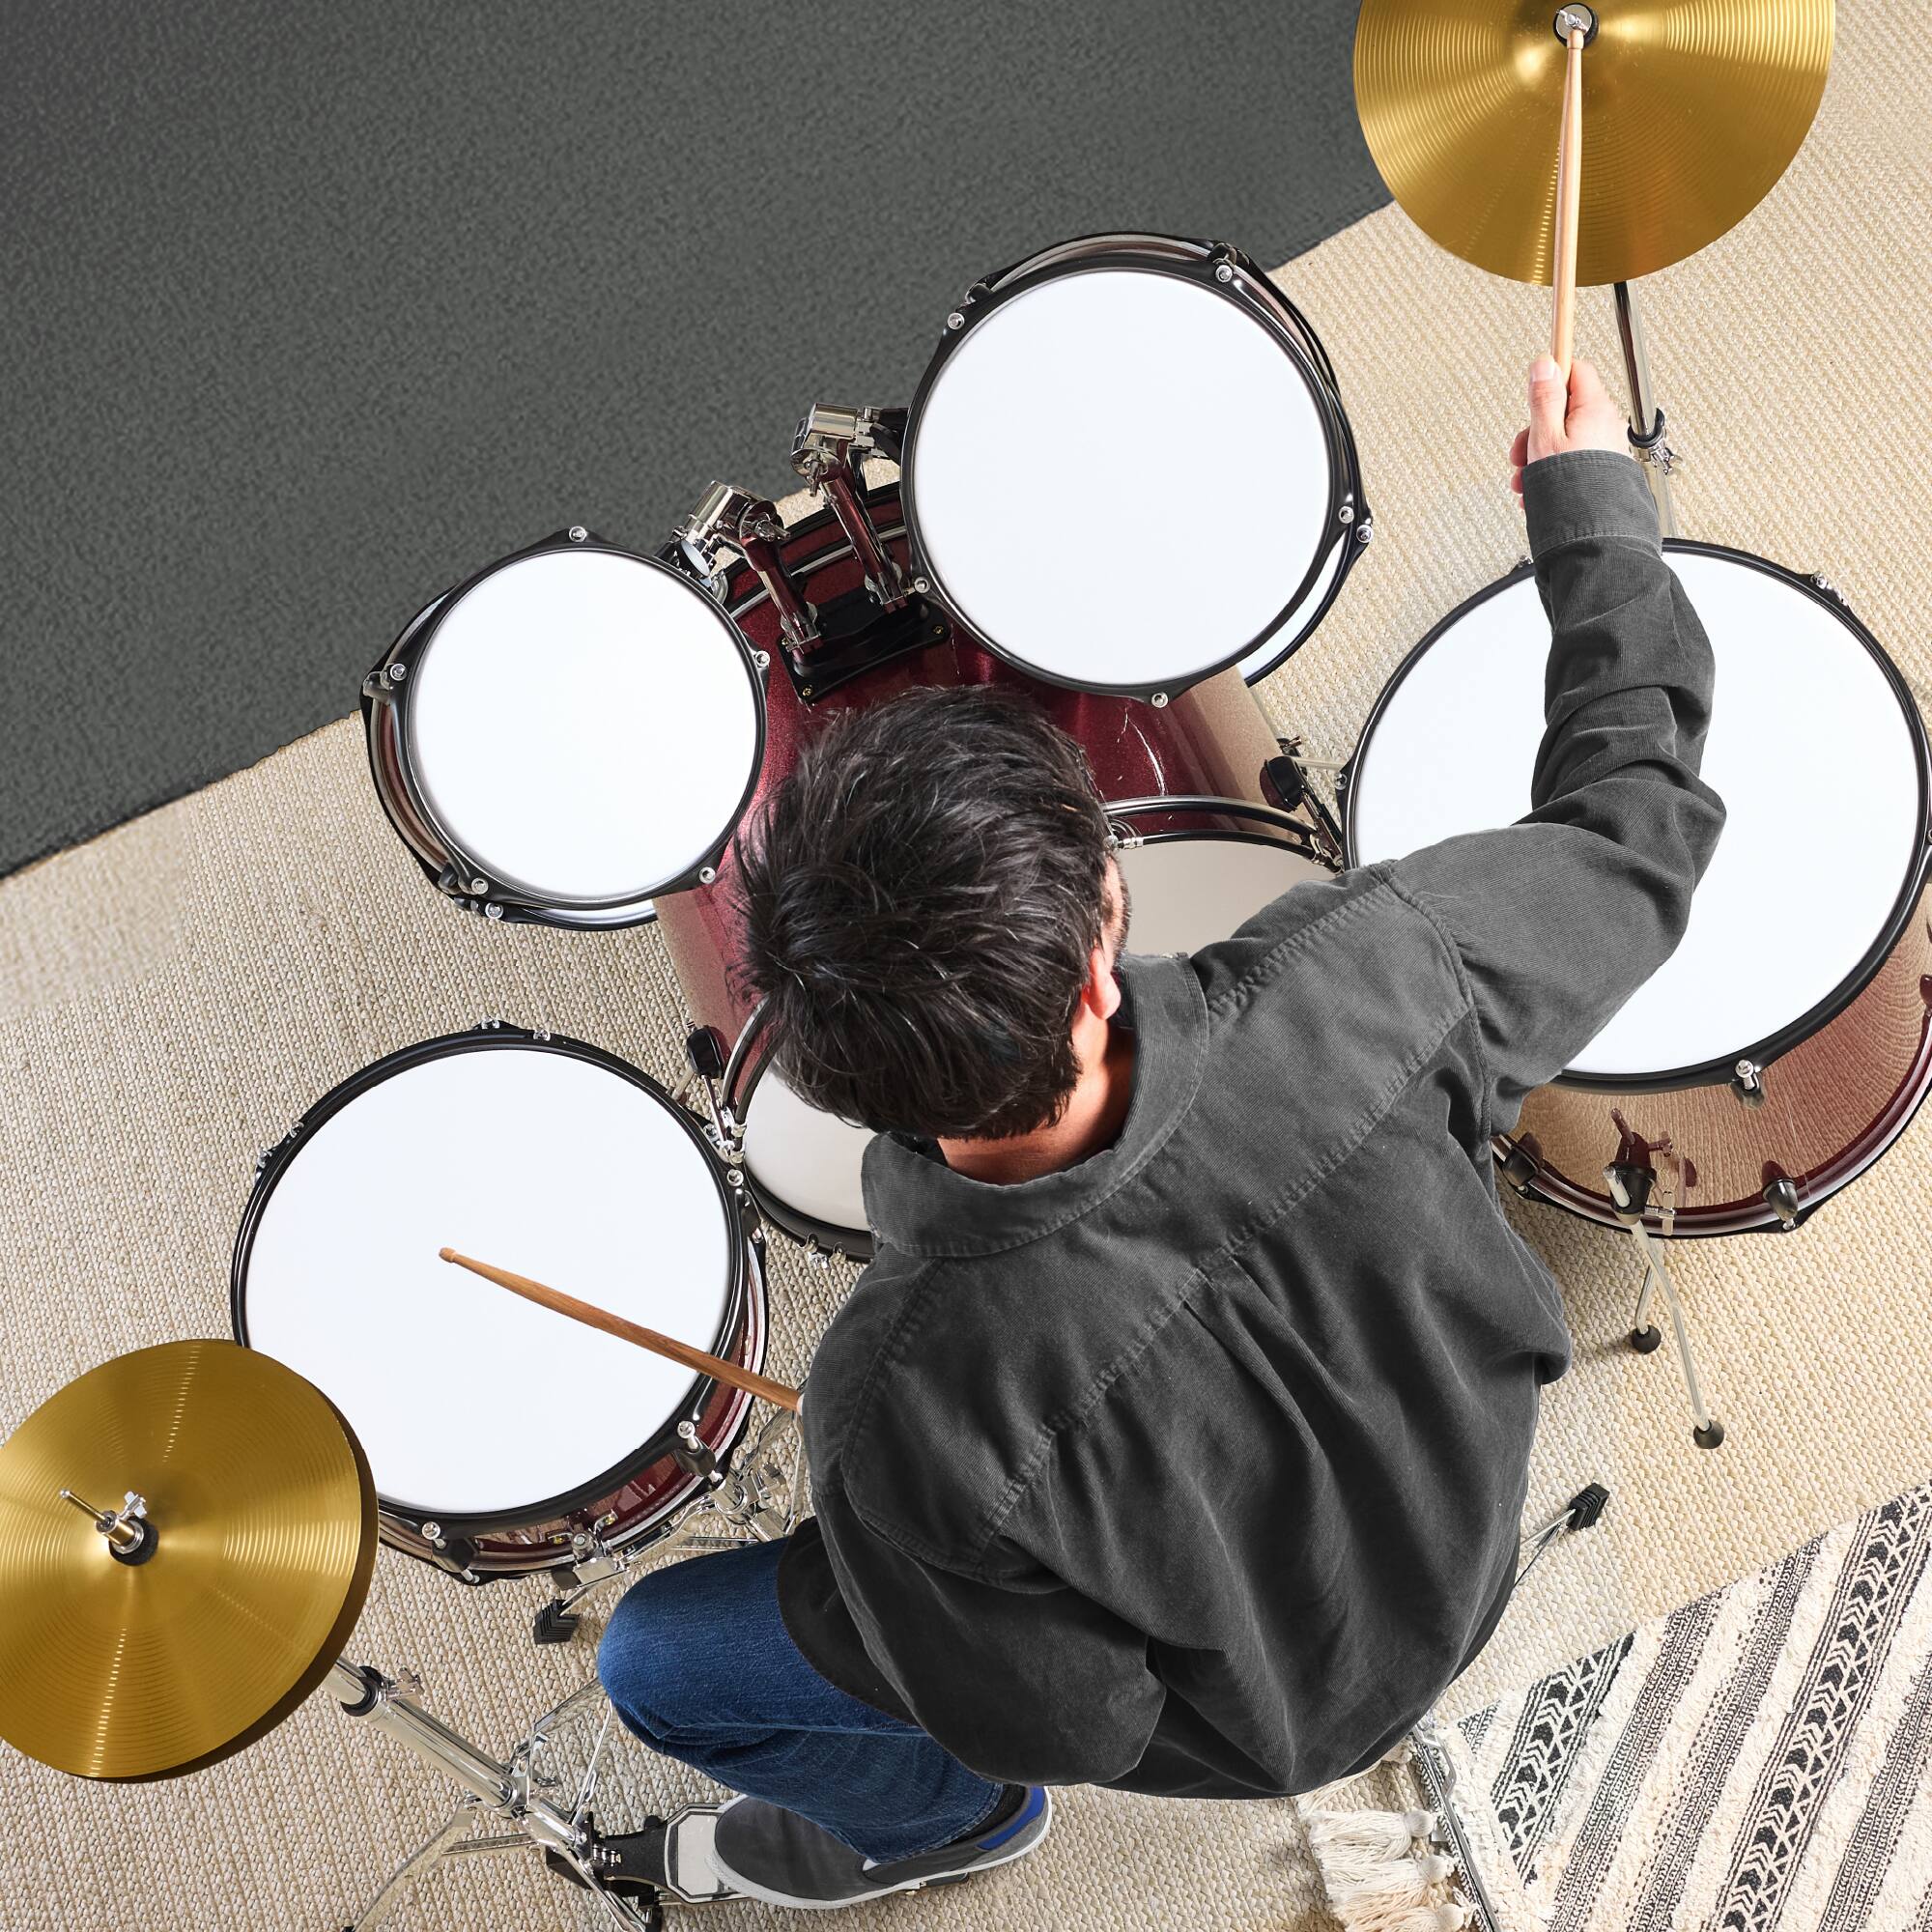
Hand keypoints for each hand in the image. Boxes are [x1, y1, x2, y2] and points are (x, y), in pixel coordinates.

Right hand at [1508, 355, 1626, 500]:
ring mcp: (1604, 449)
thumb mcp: (1546, 435)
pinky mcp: (1600, 470)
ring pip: (1563, 439)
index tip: (1534, 388)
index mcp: (1594, 409)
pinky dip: (1552, 471)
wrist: (1589, 529)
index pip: (1575, 371)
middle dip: (1536, 430)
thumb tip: (1545, 364)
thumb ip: (1544, 397)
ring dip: (1538, 456)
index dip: (1551, 378)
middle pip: (1563, 411)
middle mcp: (1605, 425)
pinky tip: (1538, 490)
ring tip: (1526, 478)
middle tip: (1521, 450)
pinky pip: (1571, 460)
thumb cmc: (1572, 486)